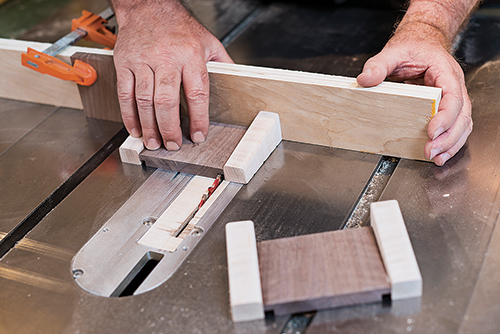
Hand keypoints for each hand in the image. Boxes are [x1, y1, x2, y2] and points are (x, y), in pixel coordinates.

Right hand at [112, 0, 232, 149]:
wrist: (148, 6)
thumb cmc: (178, 26)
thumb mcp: (208, 41)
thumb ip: (222, 63)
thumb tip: (237, 82)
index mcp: (190, 56)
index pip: (196, 94)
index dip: (198, 119)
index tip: (198, 136)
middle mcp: (166, 59)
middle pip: (167, 101)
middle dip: (170, 129)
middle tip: (173, 145)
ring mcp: (143, 61)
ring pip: (144, 101)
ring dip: (149, 127)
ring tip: (154, 143)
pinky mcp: (124, 62)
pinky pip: (125, 94)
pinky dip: (129, 115)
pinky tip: (135, 129)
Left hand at [357, 23, 472, 165]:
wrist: (421, 42)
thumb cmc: (412, 47)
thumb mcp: (393, 52)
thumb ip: (378, 65)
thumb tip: (365, 79)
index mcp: (445, 72)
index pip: (453, 97)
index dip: (445, 116)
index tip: (432, 131)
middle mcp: (454, 87)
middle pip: (462, 116)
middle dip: (449, 137)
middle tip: (431, 151)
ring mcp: (452, 98)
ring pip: (462, 124)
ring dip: (451, 143)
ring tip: (436, 158)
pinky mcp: (445, 108)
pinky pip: (454, 127)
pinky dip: (449, 142)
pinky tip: (438, 155)